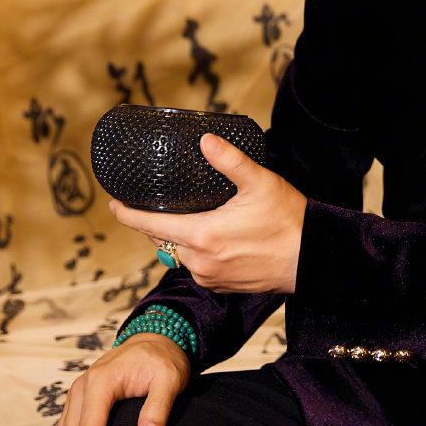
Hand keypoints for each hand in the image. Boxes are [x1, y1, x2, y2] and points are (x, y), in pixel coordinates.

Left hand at [109, 133, 306, 294]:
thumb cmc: (288, 221)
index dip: (128, 215)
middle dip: (151, 225)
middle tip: (146, 207)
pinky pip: (197, 267)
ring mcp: (210, 277)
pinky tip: (206, 240)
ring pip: (179, 255)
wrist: (313, 260)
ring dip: (175, 239)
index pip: (151, 226)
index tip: (113, 205)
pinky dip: (195, 253)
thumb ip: (230, 160)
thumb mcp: (260, 182)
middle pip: (161, 241)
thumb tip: (204, 139)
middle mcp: (200, 261)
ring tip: (179, 219)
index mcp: (202, 236)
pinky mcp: (222, 286)